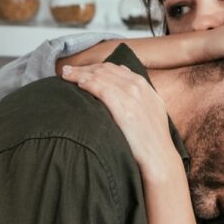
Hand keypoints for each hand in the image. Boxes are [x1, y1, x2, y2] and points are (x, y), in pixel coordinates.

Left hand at [61, 62, 181, 182]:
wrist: (159, 156)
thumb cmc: (153, 136)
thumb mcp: (152, 105)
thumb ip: (139, 90)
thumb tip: (123, 71)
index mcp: (143, 84)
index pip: (113, 68)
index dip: (93, 67)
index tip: (80, 70)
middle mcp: (137, 86)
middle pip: (103, 70)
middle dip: (83, 68)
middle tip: (66, 71)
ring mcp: (131, 97)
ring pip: (99, 77)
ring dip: (79, 74)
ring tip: (65, 76)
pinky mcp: (123, 109)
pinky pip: (101, 90)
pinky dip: (87, 84)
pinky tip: (78, 85)